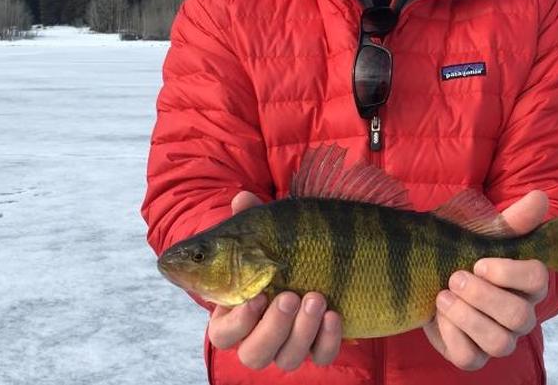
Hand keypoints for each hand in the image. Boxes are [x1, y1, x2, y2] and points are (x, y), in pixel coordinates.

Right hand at [206, 191, 342, 370]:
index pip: (222, 334)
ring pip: (287, 358)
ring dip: (301, 331)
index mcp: (238, 311)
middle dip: (272, 329)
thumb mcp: (273, 229)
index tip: (255, 298)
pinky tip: (334, 314)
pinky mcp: (322, 344)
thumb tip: (242, 199)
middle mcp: (262, 334)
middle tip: (288, 297)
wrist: (335, 253)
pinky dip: (328, 339)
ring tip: (316, 297)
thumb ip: (253, 218)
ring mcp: (293, 342)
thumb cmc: (290, 243)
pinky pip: (322, 356)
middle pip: (253, 355)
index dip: (236, 323)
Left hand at [423, 190, 550, 370]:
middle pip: (519, 316)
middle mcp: (520, 315)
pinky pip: (470, 357)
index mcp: (527, 284)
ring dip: (467, 317)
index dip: (509, 273)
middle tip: (454, 277)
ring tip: (443, 296)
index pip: (538, 280)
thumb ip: (512, 221)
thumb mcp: (481, 235)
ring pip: (499, 343)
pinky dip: (451, 336)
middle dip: (483, 296)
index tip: (479, 262)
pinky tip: (438, 315)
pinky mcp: (473, 356)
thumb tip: (540, 197)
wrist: (426, 278)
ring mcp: (499, 339)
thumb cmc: (461, 256)